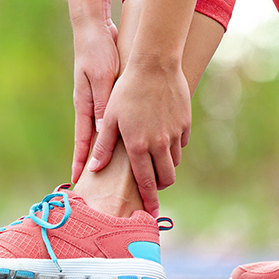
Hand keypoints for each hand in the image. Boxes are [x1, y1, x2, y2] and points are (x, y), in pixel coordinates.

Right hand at [71, 18, 119, 183]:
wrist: (95, 30)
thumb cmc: (97, 51)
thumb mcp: (101, 78)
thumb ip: (103, 103)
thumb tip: (103, 131)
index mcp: (85, 105)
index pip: (83, 141)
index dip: (81, 162)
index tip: (77, 181)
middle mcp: (91, 107)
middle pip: (94, 142)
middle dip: (94, 163)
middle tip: (97, 184)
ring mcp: (98, 101)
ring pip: (105, 133)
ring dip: (108, 151)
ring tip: (116, 171)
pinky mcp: (108, 94)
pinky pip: (114, 119)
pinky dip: (118, 132)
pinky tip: (128, 140)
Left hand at [88, 54, 190, 215]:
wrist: (154, 65)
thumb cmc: (126, 90)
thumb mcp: (109, 118)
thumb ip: (104, 145)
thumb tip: (94, 168)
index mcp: (138, 146)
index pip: (146, 183)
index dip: (149, 200)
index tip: (152, 214)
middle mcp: (159, 144)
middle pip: (166, 178)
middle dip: (159, 186)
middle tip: (151, 184)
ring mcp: (174, 134)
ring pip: (174, 162)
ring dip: (166, 165)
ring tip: (154, 158)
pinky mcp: (185, 123)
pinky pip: (181, 143)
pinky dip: (173, 146)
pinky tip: (163, 137)